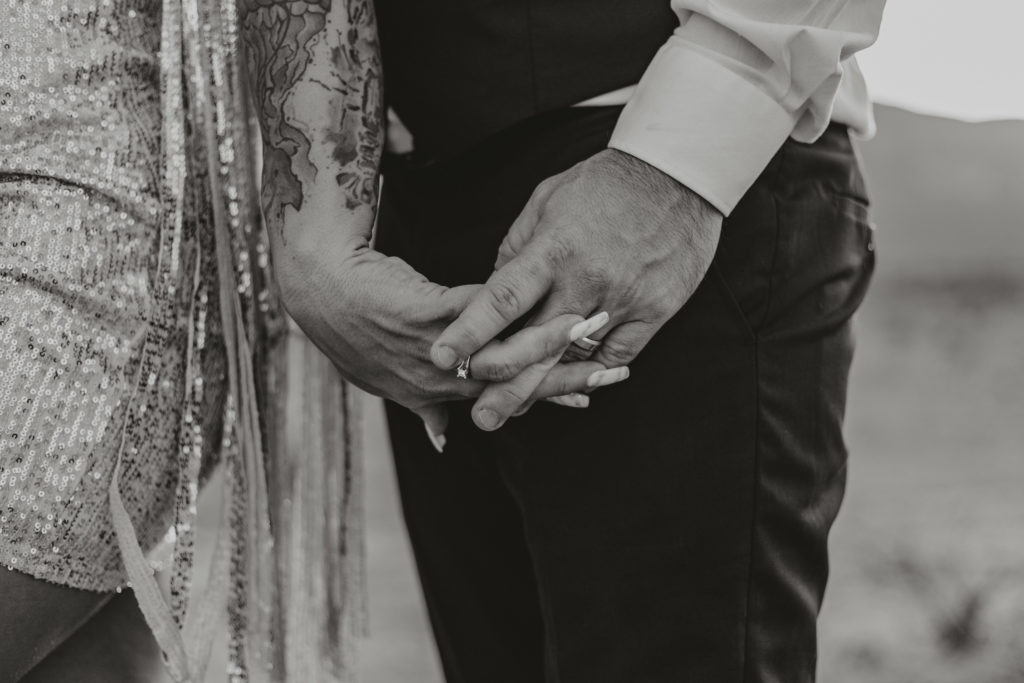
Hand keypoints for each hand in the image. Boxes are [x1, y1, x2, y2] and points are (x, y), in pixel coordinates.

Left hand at [276, 241, 613, 444]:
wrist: (320, 286)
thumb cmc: (361, 325)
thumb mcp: (390, 379)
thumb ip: (424, 408)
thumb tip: (444, 441)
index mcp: (438, 393)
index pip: (509, 398)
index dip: (552, 397)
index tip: (593, 394)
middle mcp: (440, 381)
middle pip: (518, 382)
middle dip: (570, 377)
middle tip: (616, 372)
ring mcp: (433, 351)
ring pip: (505, 348)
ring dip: (553, 336)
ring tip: (593, 325)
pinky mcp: (425, 316)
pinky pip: (482, 311)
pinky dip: (518, 304)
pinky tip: (549, 291)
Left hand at [431, 149, 723, 430]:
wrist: (677, 175)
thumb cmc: (603, 184)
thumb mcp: (546, 201)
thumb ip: (517, 250)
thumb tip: (493, 290)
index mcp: (553, 250)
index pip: (502, 298)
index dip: (470, 331)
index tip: (443, 355)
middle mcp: (585, 281)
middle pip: (536, 346)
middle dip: (504, 386)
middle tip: (480, 417)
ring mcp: (622, 301)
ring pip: (574, 360)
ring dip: (542, 388)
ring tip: (513, 411)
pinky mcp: (653, 312)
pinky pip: (615, 356)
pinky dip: (590, 372)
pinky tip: (569, 383)